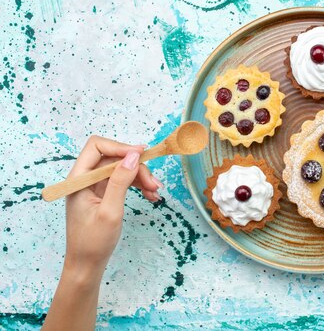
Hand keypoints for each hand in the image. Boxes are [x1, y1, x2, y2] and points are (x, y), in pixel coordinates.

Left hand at [43, 136, 162, 330]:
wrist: (87, 266)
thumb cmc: (93, 243)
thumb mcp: (110, 211)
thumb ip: (120, 181)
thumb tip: (133, 156)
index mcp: (78, 179)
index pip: (97, 147)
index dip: (120, 147)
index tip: (142, 155)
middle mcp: (84, 179)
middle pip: (113, 157)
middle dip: (135, 166)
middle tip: (154, 184)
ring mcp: (94, 186)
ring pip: (121, 168)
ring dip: (140, 177)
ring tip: (156, 192)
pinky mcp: (103, 194)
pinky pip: (122, 181)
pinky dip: (137, 185)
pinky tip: (151, 196)